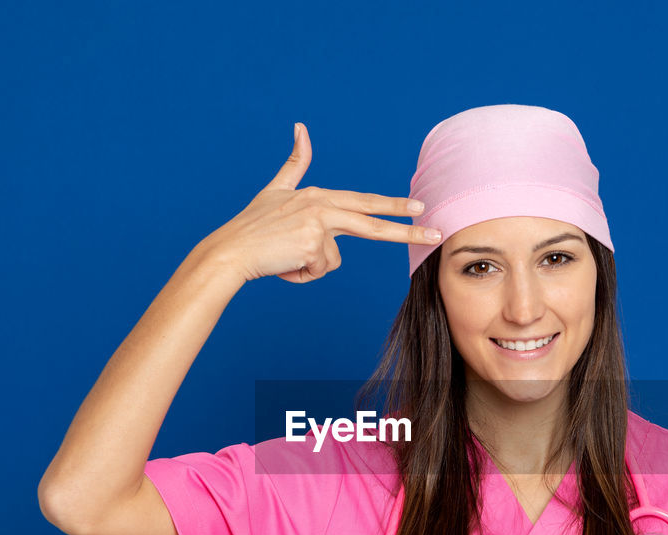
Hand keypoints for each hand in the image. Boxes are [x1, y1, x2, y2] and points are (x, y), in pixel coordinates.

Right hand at [195, 123, 440, 284]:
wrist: (230, 250)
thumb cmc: (254, 226)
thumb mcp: (276, 189)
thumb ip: (295, 162)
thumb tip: (302, 126)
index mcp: (319, 196)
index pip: (364, 202)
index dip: (393, 206)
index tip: (420, 207)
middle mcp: (322, 206)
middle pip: (372, 222)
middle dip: (407, 229)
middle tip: (436, 232)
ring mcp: (318, 225)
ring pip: (334, 260)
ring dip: (310, 267)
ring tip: (286, 257)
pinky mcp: (313, 245)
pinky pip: (319, 270)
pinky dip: (301, 275)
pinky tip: (284, 264)